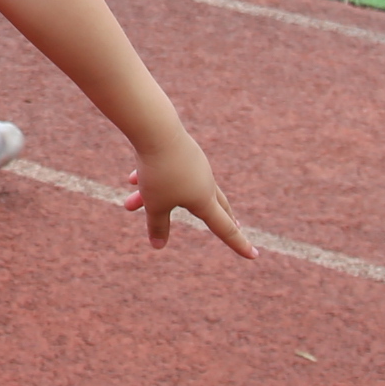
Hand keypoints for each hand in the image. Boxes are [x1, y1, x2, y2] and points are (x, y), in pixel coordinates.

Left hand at [114, 125, 256, 255]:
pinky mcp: (181, 150)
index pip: (225, 228)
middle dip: (222, 217)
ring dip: (156, 197)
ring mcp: (195, 164)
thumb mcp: (155, 203)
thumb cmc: (159, 172)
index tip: (254, 255)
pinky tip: (131, 179)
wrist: (157, 129)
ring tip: (130, 204)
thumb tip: (158, 246)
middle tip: (236, 224)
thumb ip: (158, 225)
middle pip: (216, 205)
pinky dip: (152, 178)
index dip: (239, 244)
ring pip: (178, 188)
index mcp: (204, 199)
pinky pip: (167, 171)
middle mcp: (204, 181)